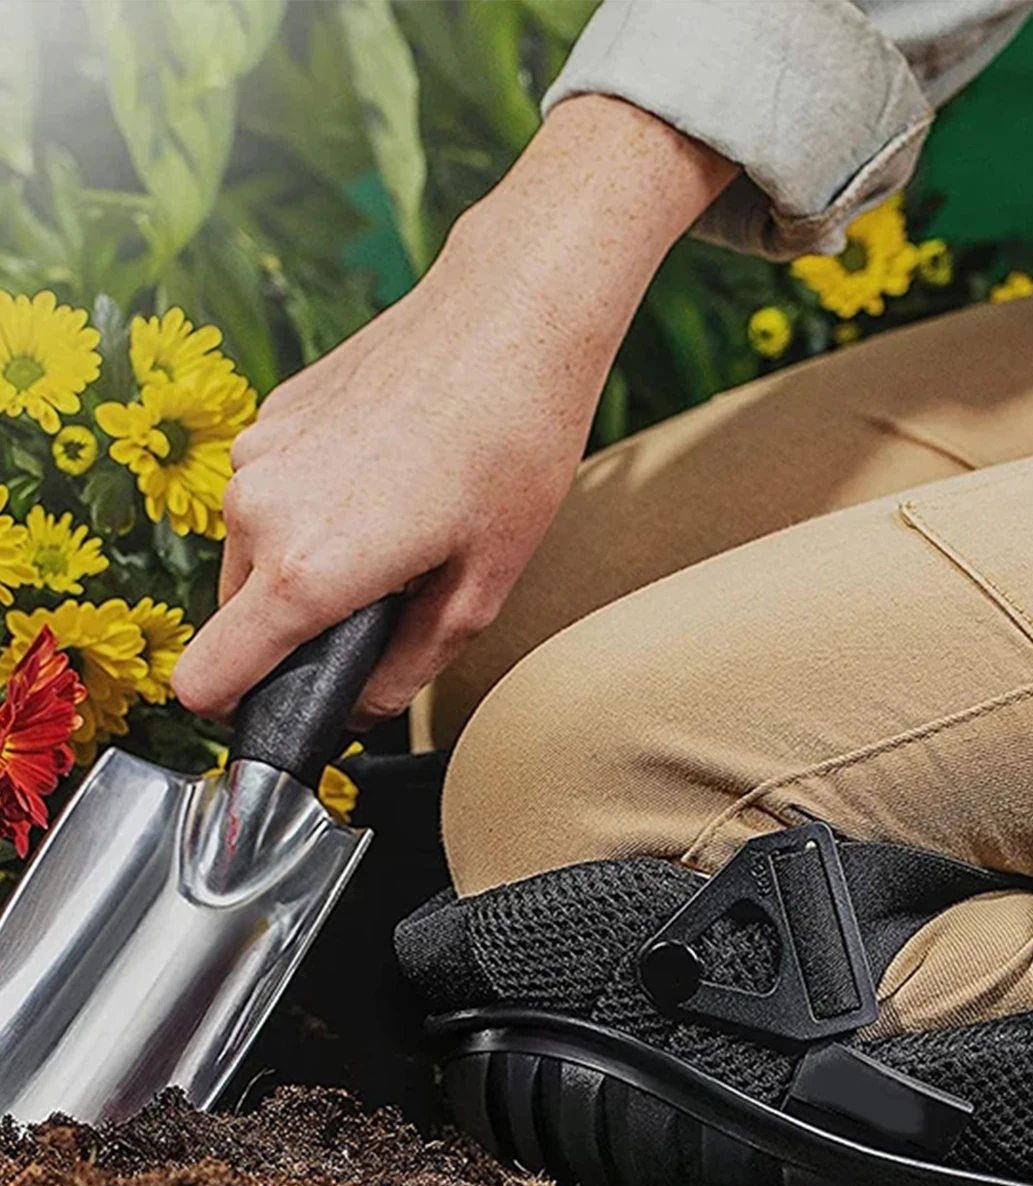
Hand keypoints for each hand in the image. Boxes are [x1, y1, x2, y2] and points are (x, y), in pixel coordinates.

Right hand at [172, 96, 733, 725]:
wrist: (508, 318)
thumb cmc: (511, 450)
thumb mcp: (483, 586)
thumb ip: (413, 663)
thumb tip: (367, 705)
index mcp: (306, 570)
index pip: (208, 675)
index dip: (241, 706)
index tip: (282, 708)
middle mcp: (258, 512)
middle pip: (241, 615)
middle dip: (302, 625)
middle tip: (394, 597)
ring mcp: (257, 453)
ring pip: (257, 550)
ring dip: (310, 561)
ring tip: (404, 527)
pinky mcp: (272, 413)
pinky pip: (275, 491)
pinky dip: (317, 503)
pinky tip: (392, 473)